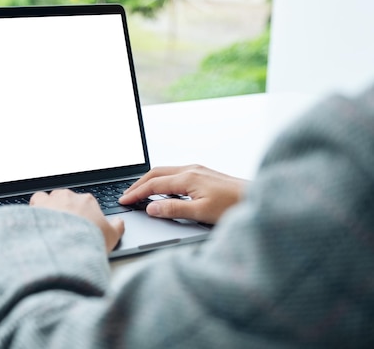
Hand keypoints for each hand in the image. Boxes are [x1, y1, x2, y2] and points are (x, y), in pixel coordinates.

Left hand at [30, 189, 124, 252]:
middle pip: (67, 200)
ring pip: (51, 198)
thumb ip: (117, 226)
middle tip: (64, 229)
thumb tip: (119, 222)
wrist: (67, 245)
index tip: (78, 227)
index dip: (81, 216)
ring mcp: (54, 199)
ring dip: (50, 208)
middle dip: (65, 211)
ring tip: (50, 225)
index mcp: (88, 201)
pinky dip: (36, 207)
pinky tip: (38, 218)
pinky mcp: (38, 204)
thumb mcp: (112, 236)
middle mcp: (70, 196)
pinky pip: (37, 199)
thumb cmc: (89, 240)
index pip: (84, 203)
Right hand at [118, 165, 247, 223]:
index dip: (136, 193)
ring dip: (149, 181)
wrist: (258, 197)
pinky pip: (175, 173)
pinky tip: (162, 189)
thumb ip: (174, 209)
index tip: (124, 200)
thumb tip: (151, 208)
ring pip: (165, 172)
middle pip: (156, 173)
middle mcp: (191, 169)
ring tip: (139, 192)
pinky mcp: (203, 174)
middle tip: (126, 195)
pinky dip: (162, 180)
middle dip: (138, 184)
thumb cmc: (234, 206)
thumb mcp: (201, 213)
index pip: (153, 185)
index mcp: (188, 178)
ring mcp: (198, 170)